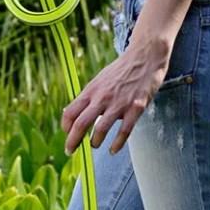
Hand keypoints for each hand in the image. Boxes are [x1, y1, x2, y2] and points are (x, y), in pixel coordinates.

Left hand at [61, 40, 170, 154]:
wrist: (143, 58)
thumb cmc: (119, 72)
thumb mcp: (98, 81)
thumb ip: (87, 97)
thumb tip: (70, 113)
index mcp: (91, 90)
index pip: (70, 112)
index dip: (66, 127)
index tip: (67, 135)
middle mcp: (101, 97)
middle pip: (81, 123)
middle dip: (73, 141)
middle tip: (69, 151)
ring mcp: (119, 103)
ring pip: (100, 128)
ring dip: (94, 142)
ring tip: (94, 146)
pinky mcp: (136, 108)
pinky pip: (124, 130)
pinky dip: (117, 143)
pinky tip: (113, 150)